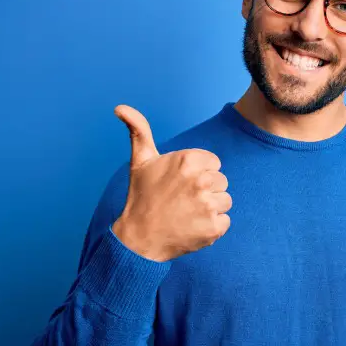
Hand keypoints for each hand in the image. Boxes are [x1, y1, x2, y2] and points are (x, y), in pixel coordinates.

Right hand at [110, 105, 231, 261]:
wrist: (139, 239)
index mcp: (188, 160)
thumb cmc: (142, 197)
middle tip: (182, 200)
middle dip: (205, 189)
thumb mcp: (141, 161)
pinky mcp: (214, 228)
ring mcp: (208, 205)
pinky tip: (192, 226)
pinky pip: (225, 221)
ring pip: (225, 200)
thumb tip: (120, 107)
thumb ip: (139, 130)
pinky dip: (212, 226)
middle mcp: (201, 180)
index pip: (213, 163)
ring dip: (210, 208)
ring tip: (187, 213)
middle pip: (221, 181)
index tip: (180, 183)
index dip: (198, 173)